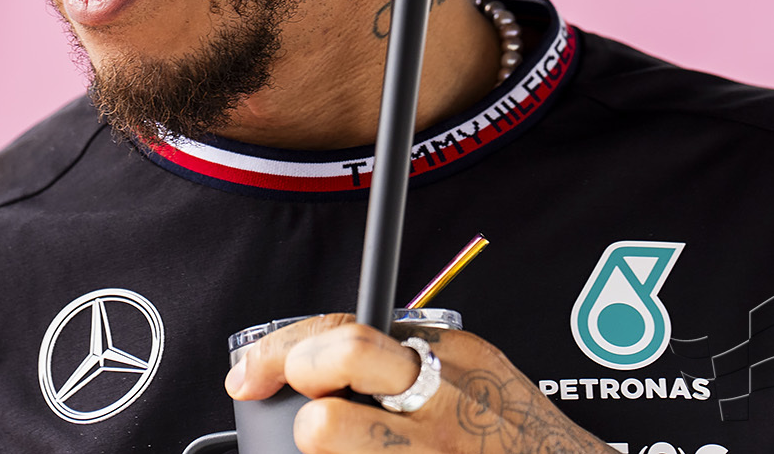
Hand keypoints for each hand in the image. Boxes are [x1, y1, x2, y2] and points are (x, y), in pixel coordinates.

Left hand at [225, 314, 610, 453]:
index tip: (250, 373)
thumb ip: (410, 363)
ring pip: (330, 434)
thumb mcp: (478, 378)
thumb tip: (318, 360)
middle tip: (307, 420)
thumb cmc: (522, 442)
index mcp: (451, 359)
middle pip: (337, 374)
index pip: (345, 332)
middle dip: (304, 398)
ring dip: (324, 447)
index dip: (283, 351)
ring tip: (347, 451)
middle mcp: (444, 405)